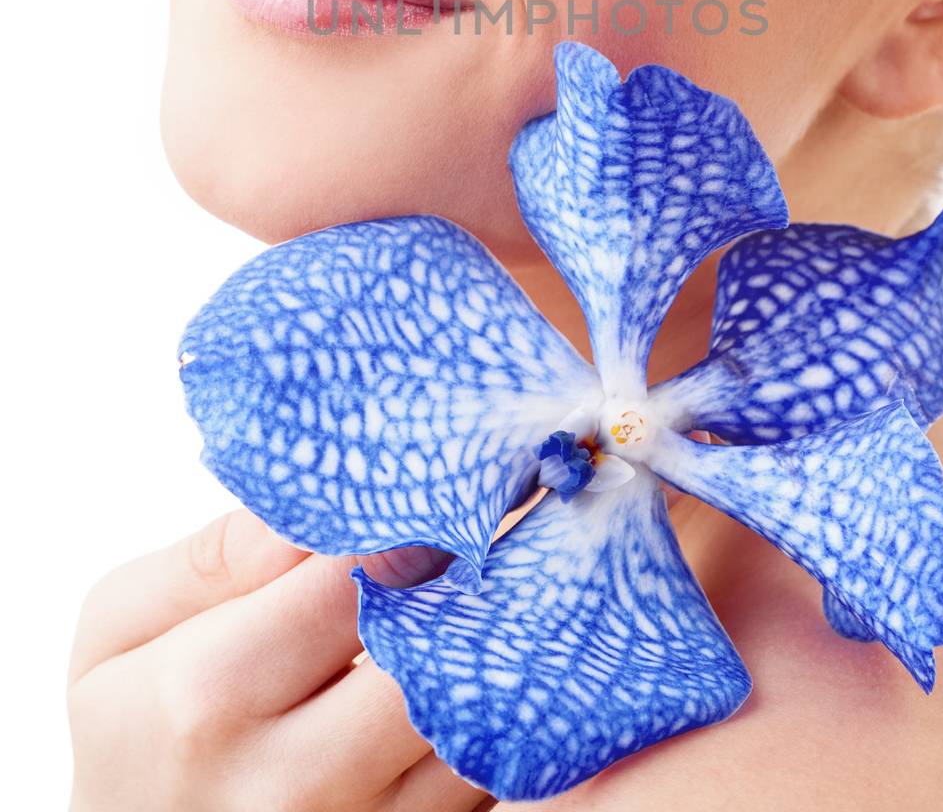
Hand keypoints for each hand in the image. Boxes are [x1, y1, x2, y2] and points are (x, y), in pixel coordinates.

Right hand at [67, 508, 493, 811]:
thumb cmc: (132, 730)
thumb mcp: (118, 630)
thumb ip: (213, 556)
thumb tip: (315, 504)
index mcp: (211, 691)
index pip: (350, 578)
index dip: (402, 523)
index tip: (431, 486)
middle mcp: (290, 776)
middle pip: (427, 654)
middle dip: (463, 583)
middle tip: (488, 528)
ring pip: (472, 724)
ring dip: (493, 650)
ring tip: (497, 591)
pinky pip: (484, 784)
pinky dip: (492, 721)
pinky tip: (479, 670)